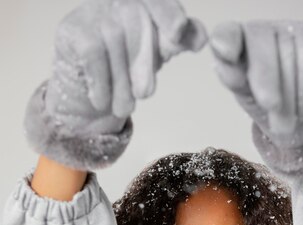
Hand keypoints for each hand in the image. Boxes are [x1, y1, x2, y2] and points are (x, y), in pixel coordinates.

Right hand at [24, 0, 206, 168]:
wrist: (91, 93)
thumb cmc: (129, 66)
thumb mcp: (159, 53)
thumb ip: (181, 40)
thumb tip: (200, 37)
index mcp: (146, 3)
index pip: (159, 2)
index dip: (168, 14)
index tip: (178, 33)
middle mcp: (119, 0)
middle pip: (138, 22)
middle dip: (143, 63)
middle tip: (145, 94)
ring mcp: (94, 11)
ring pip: (115, 40)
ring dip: (121, 82)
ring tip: (124, 107)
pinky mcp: (72, 30)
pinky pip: (93, 54)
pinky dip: (101, 83)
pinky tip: (102, 101)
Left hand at [210, 20, 302, 181]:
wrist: (301, 117)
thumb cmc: (266, 105)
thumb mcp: (246, 96)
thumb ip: (236, 81)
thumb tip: (229, 72)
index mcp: (235, 43)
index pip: (227, 34)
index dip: (226, 40)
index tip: (226, 52)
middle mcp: (261, 31)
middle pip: (261, 47)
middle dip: (266, 79)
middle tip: (270, 105)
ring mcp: (289, 30)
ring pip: (289, 61)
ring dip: (288, 99)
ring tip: (285, 120)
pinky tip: (302, 107)